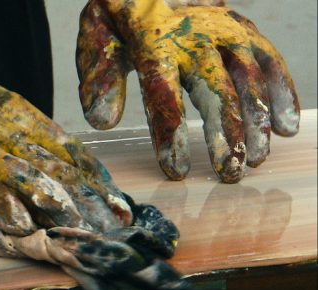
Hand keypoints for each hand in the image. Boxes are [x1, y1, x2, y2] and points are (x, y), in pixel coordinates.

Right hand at [0, 29, 132, 234]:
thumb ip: (21, 141)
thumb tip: (63, 178)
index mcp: (15, 111)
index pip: (66, 147)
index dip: (93, 178)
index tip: (118, 204)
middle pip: (51, 163)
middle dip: (85, 197)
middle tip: (112, 225)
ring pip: (20, 173)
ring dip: (51, 203)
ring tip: (77, 226)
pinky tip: (19, 225)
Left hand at [76, 0, 299, 182]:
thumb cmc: (117, 21)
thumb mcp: (96, 41)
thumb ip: (100, 80)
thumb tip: (103, 122)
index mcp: (152, 41)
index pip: (163, 93)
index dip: (170, 134)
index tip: (176, 171)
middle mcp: (195, 35)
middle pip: (216, 89)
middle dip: (226, 135)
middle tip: (229, 174)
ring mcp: (224, 30)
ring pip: (249, 78)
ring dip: (257, 122)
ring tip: (255, 161)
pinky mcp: (243, 29)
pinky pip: (269, 61)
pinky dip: (282, 93)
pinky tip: (287, 128)